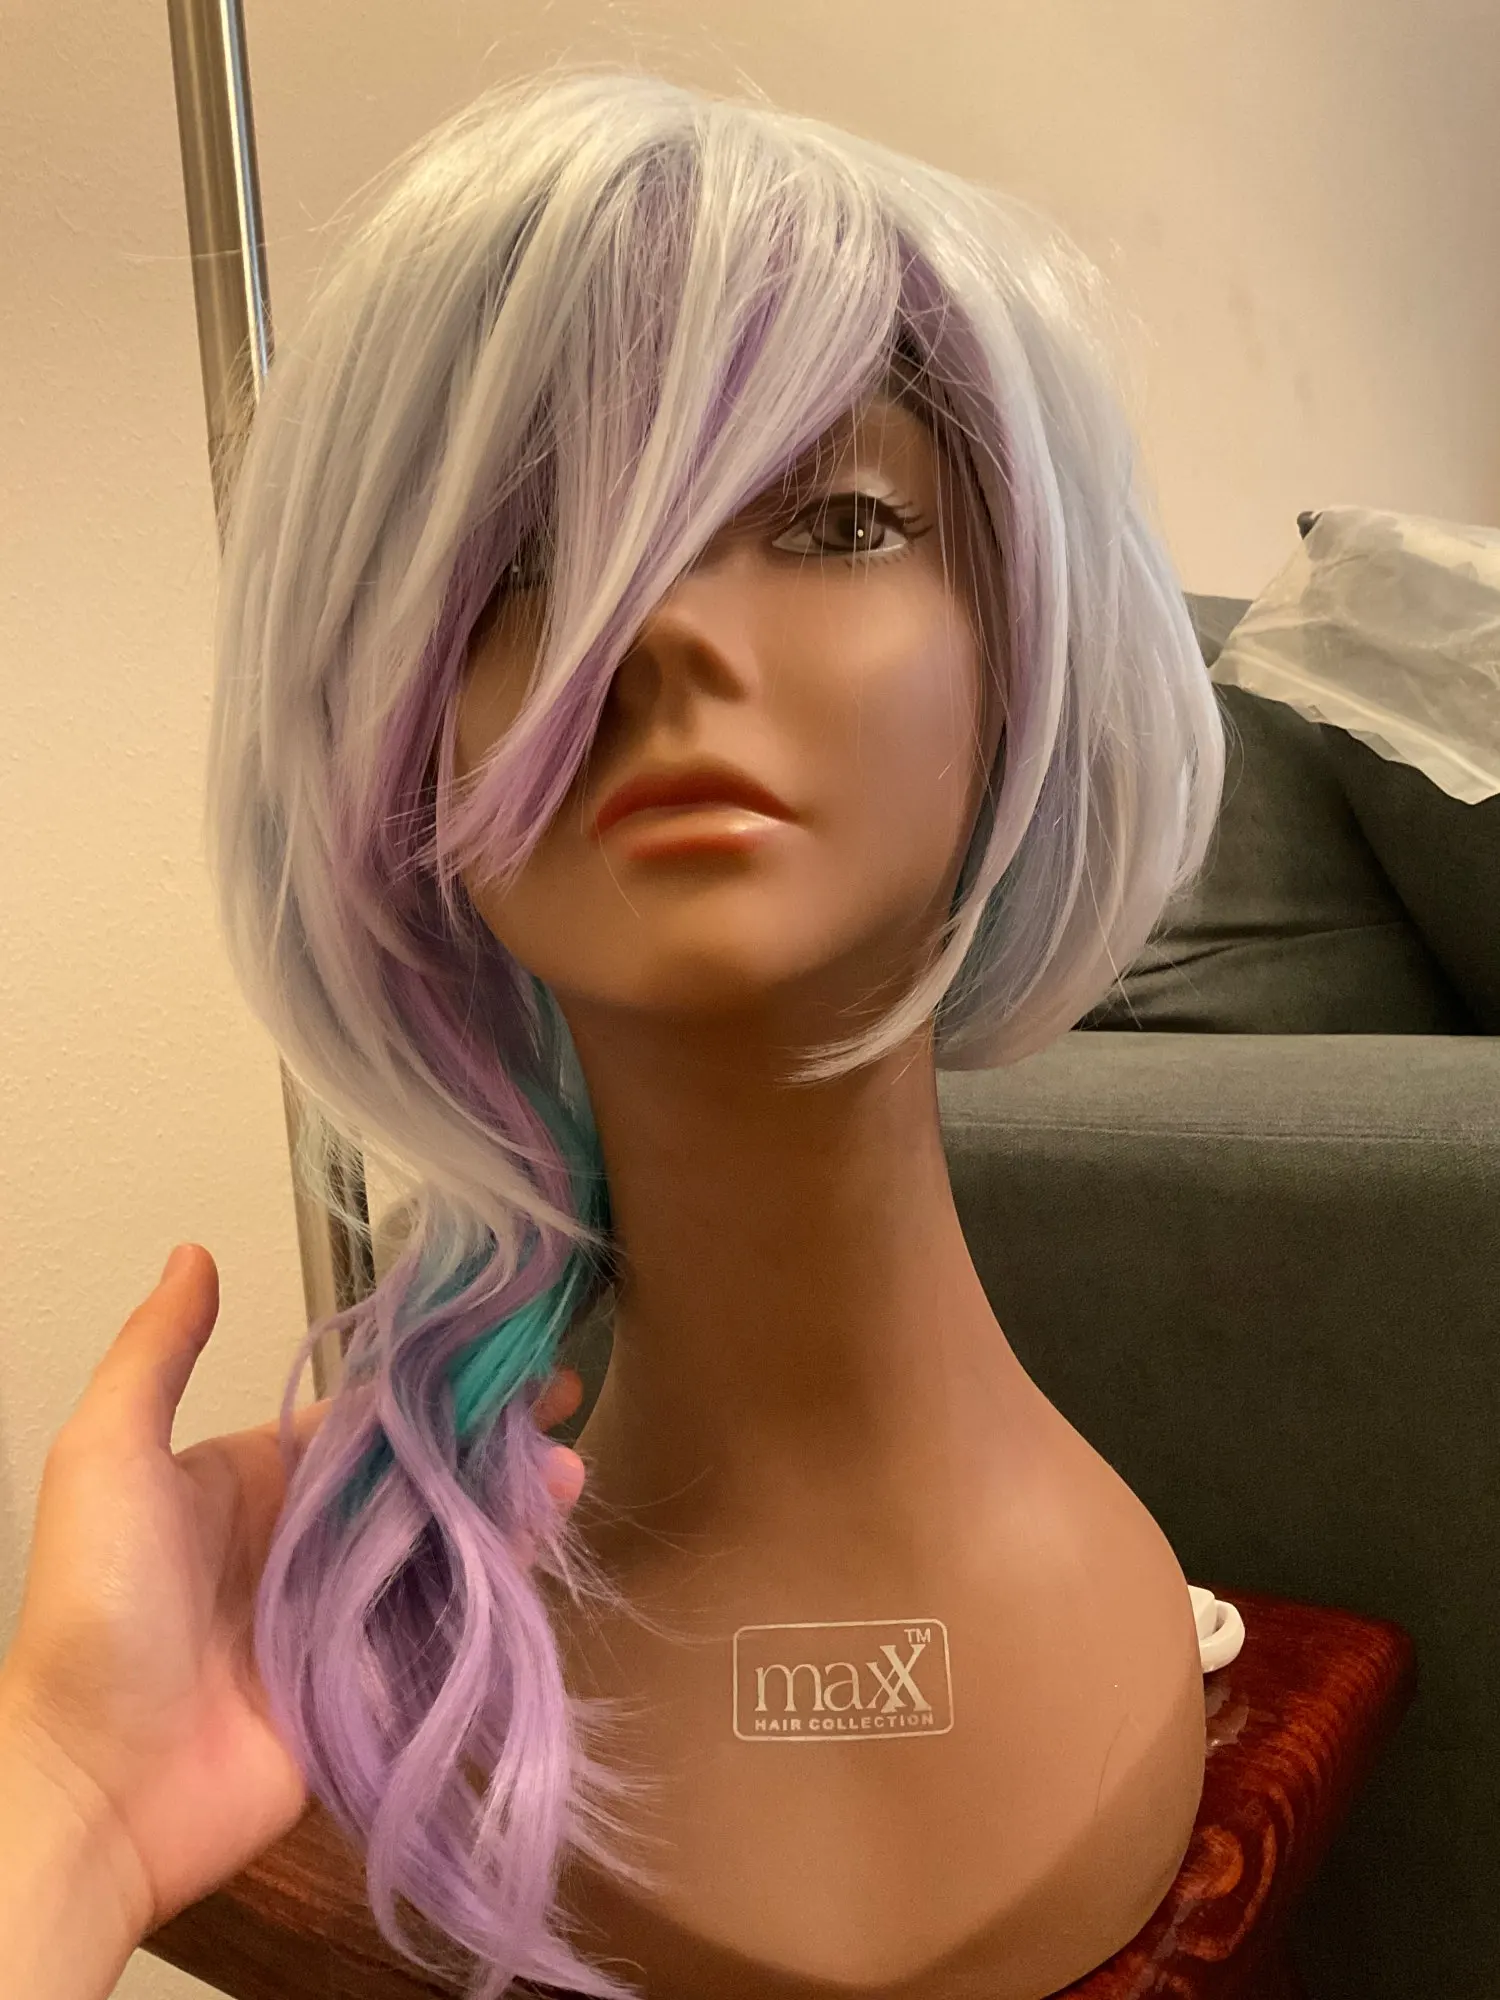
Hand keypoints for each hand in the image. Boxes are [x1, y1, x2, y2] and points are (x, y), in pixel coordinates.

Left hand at [0, 1242, 587, 1947]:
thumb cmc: (95, 1613)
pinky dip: (502, 1579)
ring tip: (569, 1468)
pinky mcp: (378, 1686)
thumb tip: (194, 1253)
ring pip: (448, 1539)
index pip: (367, 1413)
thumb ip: (156, 1354)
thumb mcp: (108, 1457)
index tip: (503, 1344)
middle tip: (563, 1400)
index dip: (435, 1376)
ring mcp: (349, 1616)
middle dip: (490, 1434)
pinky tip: (545, 1540)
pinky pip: (452, 1620)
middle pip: (422, 1472)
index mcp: (259, 1479)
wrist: (97, 1790)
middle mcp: (311, 1540)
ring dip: (508, 1499)